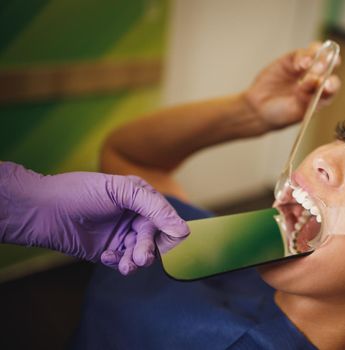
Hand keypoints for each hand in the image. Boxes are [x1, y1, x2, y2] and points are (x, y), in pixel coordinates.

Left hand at [0, 162, 188, 274]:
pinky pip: (123, 262)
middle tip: (141, 258)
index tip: (171, 242)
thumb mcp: (121, 191)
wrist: (43, 210)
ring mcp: (121, 234)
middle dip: (147, 249)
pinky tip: (106, 256)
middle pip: (153, 238)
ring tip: (125, 265)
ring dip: (135, 260)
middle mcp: (134, 216)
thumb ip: (154, 208)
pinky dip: (118, 262)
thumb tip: (183, 230)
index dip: (170, 230)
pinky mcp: (109, 252)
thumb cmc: (80, 193)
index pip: (165, 216)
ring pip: (140, 253)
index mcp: (140, 197)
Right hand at [243, 42, 340, 131]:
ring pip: (317, 54)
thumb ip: (310, 99)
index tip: (326, 85)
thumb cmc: (281, 115)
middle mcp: (315, 80)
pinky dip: (302, 56)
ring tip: (307, 64)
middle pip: (329, 65)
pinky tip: (297, 65)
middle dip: (327, 65)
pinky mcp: (291, 60)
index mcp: (321, 95)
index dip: (332, 84)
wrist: (259, 110)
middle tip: (319, 69)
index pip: (333, 85)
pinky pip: (301, 54)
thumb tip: (321, 83)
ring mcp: (303, 69)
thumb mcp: (298, 113)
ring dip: (316, 57)